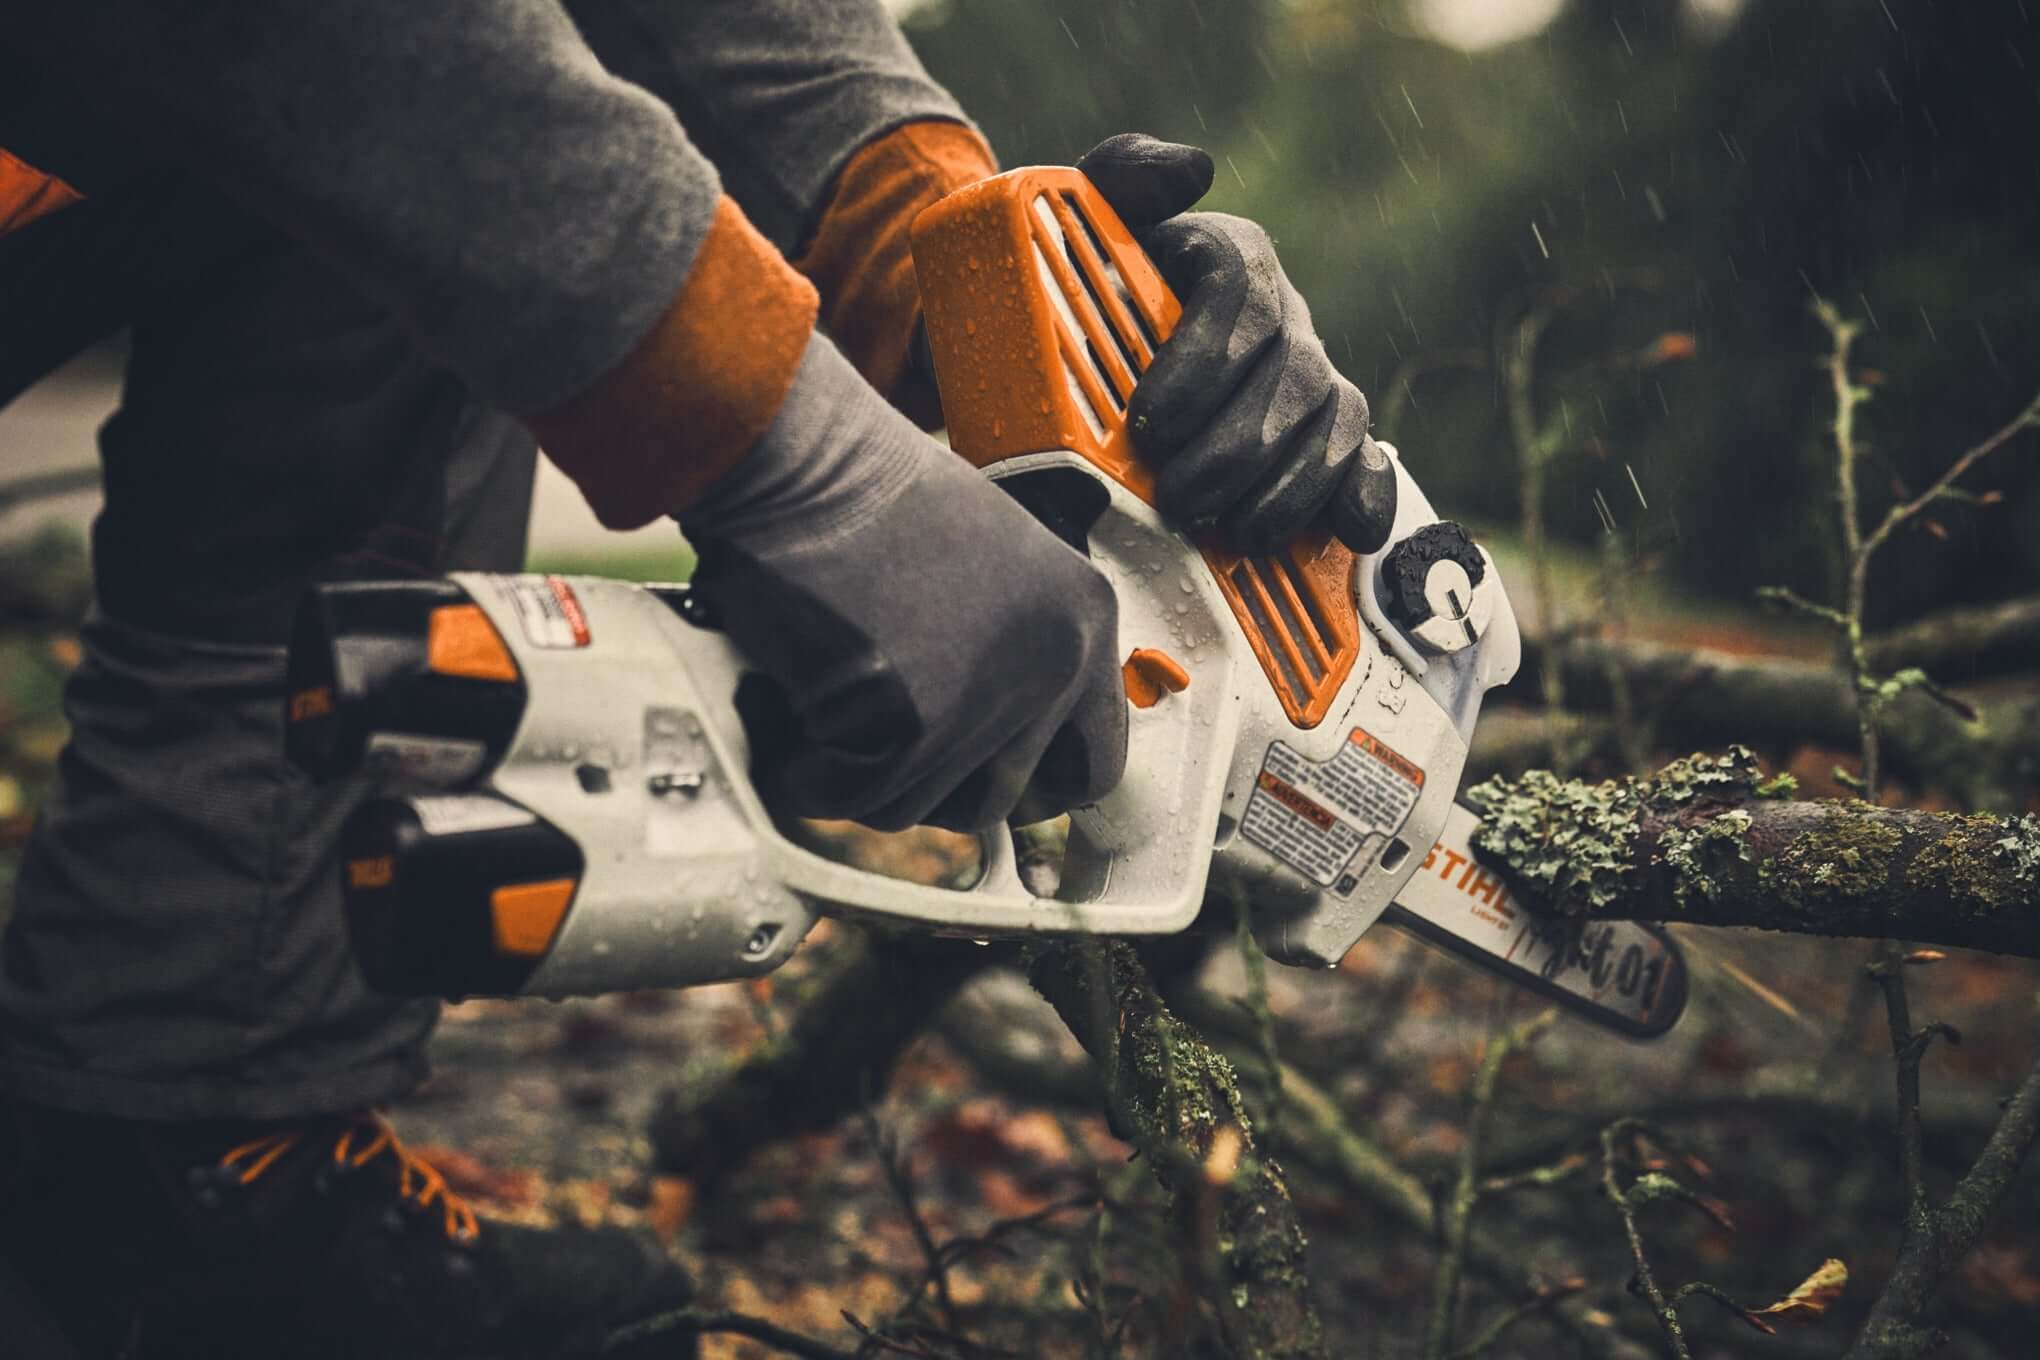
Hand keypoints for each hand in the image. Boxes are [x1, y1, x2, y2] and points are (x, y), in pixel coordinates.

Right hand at [681, 334, 1125, 831]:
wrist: (799, 460)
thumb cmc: (864, 496)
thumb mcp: (986, 566)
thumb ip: (1010, 649)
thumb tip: (989, 745)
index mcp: (1085, 618)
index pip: (1095, 764)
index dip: (1028, 786)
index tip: (979, 783)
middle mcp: (1057, 662)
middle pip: (996, 800)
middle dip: (926, 784)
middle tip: (872, 739)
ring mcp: (992, 697)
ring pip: (918, 807)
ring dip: (858, 775)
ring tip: (821, 704)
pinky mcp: (918, 725)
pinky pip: (855, 799)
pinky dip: (807, 775)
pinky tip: (788, 717)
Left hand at [1076, 134, 1397, 554]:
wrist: (1096, 329)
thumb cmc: (1092, 276)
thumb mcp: (1091, 216)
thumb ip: (1128, 176)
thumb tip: (1193, 171)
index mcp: (1234, 258)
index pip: (1239, 302)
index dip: (1201, 365)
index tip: (1147, 422)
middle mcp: (1285, 315)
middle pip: (1290, 380)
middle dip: (1235, 449)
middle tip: (1177, 496)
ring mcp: (1312, 376)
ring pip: (1330, 427)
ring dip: (1286, 488)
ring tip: (1232, 532)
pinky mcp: (1328, 432)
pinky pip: (1365, 459)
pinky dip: (1364, 496)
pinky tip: (1350, 534)